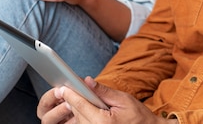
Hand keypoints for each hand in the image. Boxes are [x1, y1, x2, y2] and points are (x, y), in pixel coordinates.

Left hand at [38, 77, 173, 123]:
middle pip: (77, 113)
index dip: (72, 94)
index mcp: (102, 121)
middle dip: (74, 101)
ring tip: (79, 99)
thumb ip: (104, 91)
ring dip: (79, 109)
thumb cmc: (138, 116)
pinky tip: (87, 110)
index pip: (81, 105)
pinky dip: (83, 116)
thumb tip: (87, 81)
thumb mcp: (124, 99)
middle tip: (70, 89)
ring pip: (79, 120)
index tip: (64, 86)